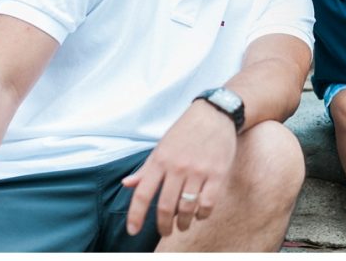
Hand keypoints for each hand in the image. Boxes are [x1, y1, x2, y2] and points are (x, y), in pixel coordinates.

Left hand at [122, 100, 236, 236]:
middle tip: (165, 232)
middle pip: (166, 207)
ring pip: (187, 208)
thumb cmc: (186, 130)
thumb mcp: (162, 146)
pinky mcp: (217, 173)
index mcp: (160, 160)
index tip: (133, 230)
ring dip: (184, 223)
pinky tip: (200, 214)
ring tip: (183, 225)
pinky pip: (208, 202)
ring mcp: (198, 171)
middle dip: (164, 226)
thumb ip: (146, 168)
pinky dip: (203, 214)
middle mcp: (177, 167)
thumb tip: (127, 184)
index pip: (143, 194)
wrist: (215, 114)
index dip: (136, 216)